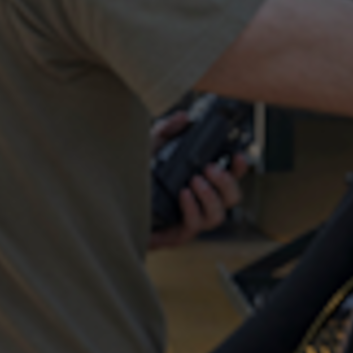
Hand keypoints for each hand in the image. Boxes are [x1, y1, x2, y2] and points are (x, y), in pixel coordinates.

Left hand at [148, 111, 248, 248]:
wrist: (113, 202)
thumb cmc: (137, 177)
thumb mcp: (151, 147)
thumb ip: (168, 130)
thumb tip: (184, 117)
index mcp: (201, 182)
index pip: (230, 177)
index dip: (239, 168)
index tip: (238, 155)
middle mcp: (200, 203)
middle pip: (232, 198)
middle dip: (226, 183)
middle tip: (210, 168)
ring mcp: (191, 220)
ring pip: (217, 215)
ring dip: (210, 196)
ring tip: (194, 181)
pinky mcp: (177, 235)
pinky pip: (193, 226)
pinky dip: (192, 209)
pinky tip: (183, 194)